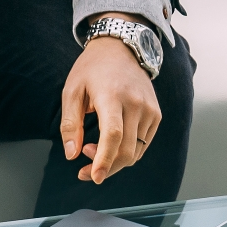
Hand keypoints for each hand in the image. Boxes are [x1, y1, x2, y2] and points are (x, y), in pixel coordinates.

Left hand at [61, 12, 160, 183]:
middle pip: (126, 150)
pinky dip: (127, 152)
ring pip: (136, 152)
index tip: (94, 177)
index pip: (113, 135)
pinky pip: (143, 145)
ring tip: (93, 149)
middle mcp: (135, 103)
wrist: (121, 49)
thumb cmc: (92, 70)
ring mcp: (149, 109)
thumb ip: (71, 124)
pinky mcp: (156, 115)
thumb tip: (71, 154)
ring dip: (114, 161)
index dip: (104, 159)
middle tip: (83, 168)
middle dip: (105, 167)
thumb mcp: (72, 91)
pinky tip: (111, 143)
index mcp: (112, 96)